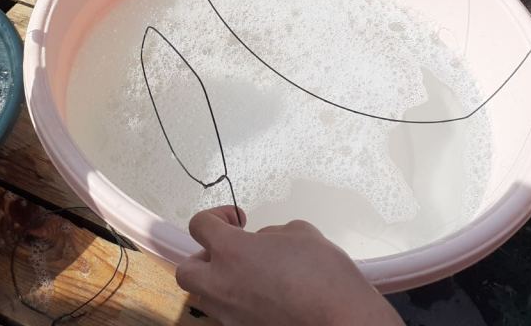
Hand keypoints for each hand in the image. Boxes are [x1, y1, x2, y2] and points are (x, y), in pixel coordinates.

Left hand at [176, 207, 403, 325]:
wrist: (344, 322)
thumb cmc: (324, 273)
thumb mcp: (301, 233)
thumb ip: (272, 234)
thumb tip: (262, 244)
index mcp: (230, 251)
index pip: (199, 225)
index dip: (217, 216)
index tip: (238, 219)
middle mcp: (221, 285)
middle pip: (186, 269)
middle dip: (203, 258)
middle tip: (230, 253)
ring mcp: (230, 315)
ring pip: (206, 297)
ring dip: (218, 283)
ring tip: (249, 279)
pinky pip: (228, 315)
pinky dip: (238, 305)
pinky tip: (265, 300)